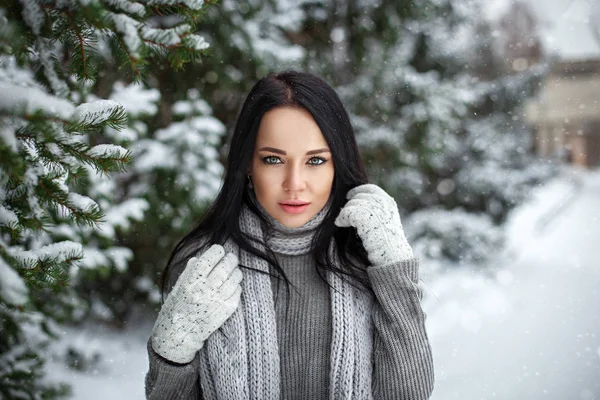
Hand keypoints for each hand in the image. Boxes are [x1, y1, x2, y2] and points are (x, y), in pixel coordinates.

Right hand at [151, 244, 242, 363]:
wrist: (179, 335)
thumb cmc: (177, 307)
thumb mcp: (179, 286)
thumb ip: (191, 270)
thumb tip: (202, 257)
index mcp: (192, 282)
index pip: (210, 258)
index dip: (217, 251)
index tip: (218, 250)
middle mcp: (205, 290)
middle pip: (226, 266)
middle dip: (230, 259)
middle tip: (231, 258)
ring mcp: (217, 300)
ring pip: (235, 278)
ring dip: (236, 272)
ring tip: (233, 271)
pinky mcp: (226, 310)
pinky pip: (237, 292)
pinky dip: (236, 286)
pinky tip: (231, 285)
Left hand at [335, 184, 412, 265]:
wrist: (392, 256)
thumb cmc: (386, 244)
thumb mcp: (384, 222)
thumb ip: (375, 211)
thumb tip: (355, 202)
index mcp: (389, 202)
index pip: (370, 189)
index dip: (357, 191)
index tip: (348, 196)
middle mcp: (383, 203)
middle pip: (359, 195)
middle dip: (350, 204)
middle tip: (344, 214)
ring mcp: (375, 209)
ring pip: (352, 203)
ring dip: (345, 212)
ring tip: (342, 221)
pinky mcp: (365, 217)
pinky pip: (347, 212)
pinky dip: (342, 218)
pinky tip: (340, 223)